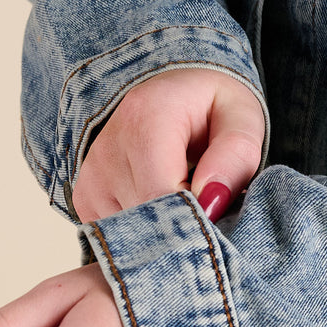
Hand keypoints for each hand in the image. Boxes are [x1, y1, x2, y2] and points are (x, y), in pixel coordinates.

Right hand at [72, 67, 265, 222]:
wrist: (174, 92)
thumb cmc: (211, 106)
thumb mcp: (242, 117)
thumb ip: (236, 155)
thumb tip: (210, 203)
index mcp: (145, 119)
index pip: (162, 196)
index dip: (197, 218)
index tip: (221, 215)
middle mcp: (107, 148)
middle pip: (146, 220)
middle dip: (184, 228)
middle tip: (211, 208)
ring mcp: (91, 175)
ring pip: (131, 234)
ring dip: (164, 230)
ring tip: (186, 198)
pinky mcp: (84, 197)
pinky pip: (116, 234)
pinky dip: (143, 231)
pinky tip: (161, 205)